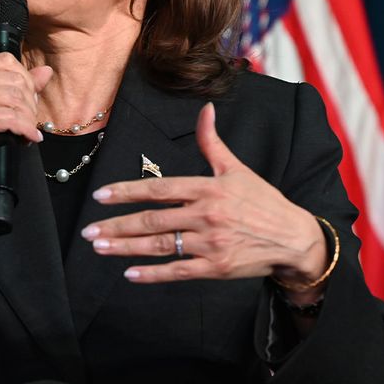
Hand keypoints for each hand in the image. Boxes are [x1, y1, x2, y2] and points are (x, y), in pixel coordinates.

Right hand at [0, 54, 52, 193]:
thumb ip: (16, 86)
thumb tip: (44, 72)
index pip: (5, 61)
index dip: (25, 81)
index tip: (29, 101)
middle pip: (14, 79)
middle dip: (29, 102)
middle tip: (29, 120)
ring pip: (14, 98)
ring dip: (28, 118)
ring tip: (27, 131)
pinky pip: (8, 118)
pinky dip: (24, 129)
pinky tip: (27, 137)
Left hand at [80, 102, 329, 291]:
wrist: (294, 238)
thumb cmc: (262, 202)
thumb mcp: (237, 169)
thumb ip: (212, 142)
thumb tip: (205, 110)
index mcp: (207, 189)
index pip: (159, 189)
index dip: (127, 192)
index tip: (101, 196)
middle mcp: (206, 216)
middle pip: (152, 220)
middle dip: (117, 226)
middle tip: (88, 232)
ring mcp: (210, 244)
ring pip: (160, 246)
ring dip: (126, 248)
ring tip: (101, 248)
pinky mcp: (216, 268)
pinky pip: (178, 271)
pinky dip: (153, 274)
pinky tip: (130, 273)